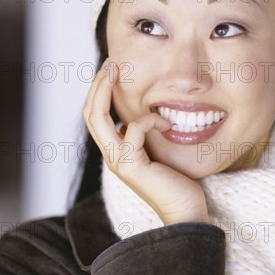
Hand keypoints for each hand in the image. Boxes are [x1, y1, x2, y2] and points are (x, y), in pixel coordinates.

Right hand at [82, 59, 209, 225]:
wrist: (185, 212)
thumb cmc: (175, 181)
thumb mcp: (155, 151)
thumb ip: (143, 136)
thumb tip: (142, 113)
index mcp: (116, 151)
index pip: (95, 117)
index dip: (98, 92)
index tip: (111, 69)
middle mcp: (111, 156)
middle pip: (89, 114)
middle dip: (97, 85)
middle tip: (110, 63)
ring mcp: (118, 162)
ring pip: (99, 118)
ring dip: (106, 90)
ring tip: (118, 71)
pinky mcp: (131, 166)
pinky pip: (134, 131)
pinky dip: (150, 120)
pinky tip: (166, 124)